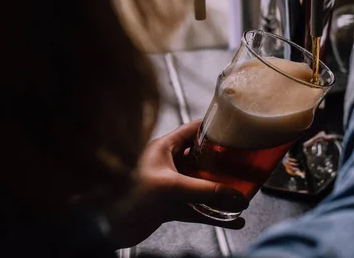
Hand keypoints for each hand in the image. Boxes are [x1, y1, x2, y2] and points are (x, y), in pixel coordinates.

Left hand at [107, 120, 247, 248]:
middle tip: (243, 163)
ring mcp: (169, 185)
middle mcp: (168, 164)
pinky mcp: (170, 206)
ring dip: (221, 190)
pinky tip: (231, 219)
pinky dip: (215, 213)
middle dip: (222, 162)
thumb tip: (235, 197)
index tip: (234, 128)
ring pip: (202, 185)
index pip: (193, 130)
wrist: (110, 226)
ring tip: (241, 193)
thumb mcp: (171, 187)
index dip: (213, 127)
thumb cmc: (127, 197)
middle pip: (201, 158)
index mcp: (163, 148)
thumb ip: (204, 191)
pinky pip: (198, 208)